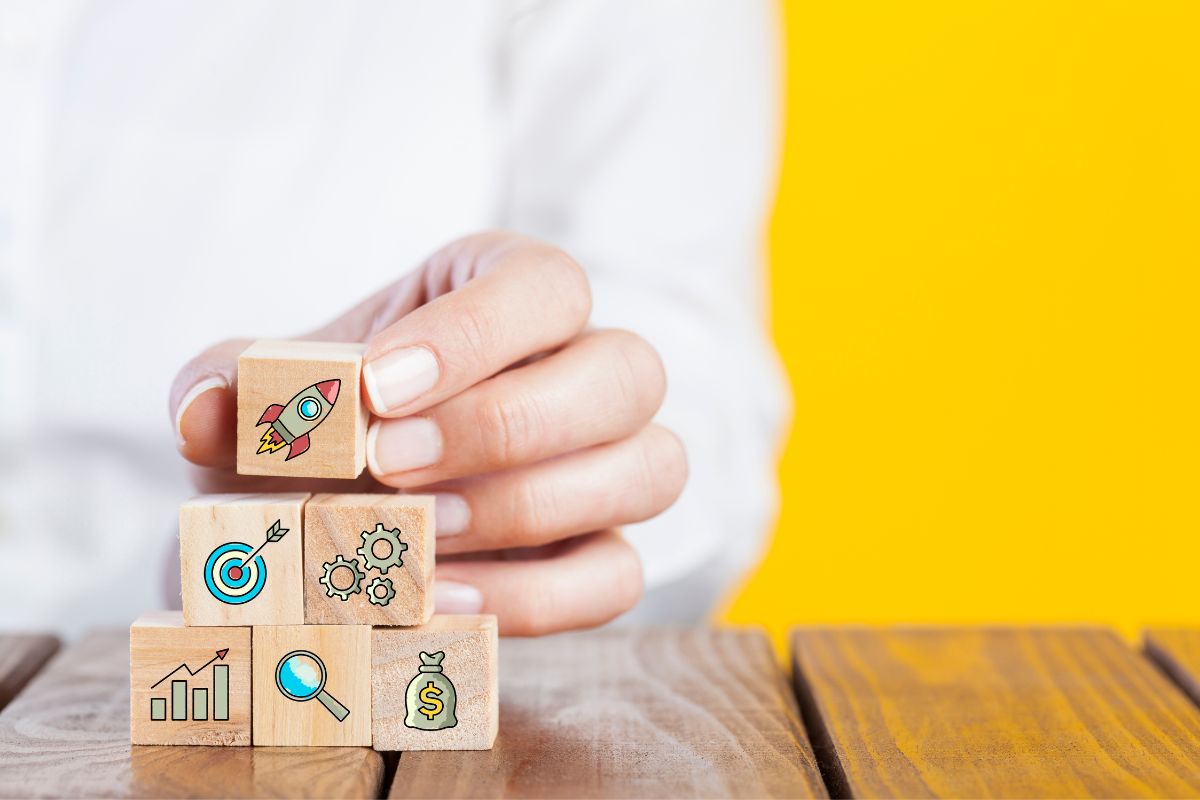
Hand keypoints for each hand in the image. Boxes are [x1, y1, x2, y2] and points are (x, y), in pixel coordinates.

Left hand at [170, 232, 686, 633]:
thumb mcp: (260, 400)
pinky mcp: (602, 557)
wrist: (320, 527)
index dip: (477, 333)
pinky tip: (436, 595)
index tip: (376, 387)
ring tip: (414, 533)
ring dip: (528, 506)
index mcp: (509, 297)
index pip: (547, 285)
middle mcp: (583, 373)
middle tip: (389, 465)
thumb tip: (207, 409)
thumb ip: (230, 382)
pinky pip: (619, 576)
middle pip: (628, 371)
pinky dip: (533, 597)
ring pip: (651, 468)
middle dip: (507, 423)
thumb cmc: (312, 439)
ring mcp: (609, 468)